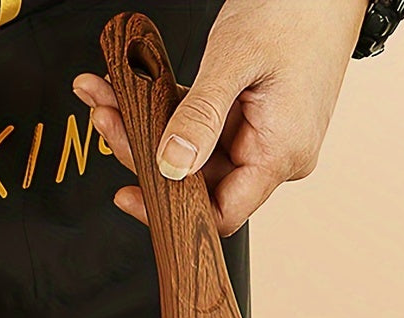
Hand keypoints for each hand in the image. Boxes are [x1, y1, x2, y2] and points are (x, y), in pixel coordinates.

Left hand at [73, 0, 367, 234]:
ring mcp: (267, 138)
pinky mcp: (256, 121)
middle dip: (148, 154)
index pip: (225, 212)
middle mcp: (277, 154)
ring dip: (153, 128)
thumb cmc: (294, 12)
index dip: (177, 212)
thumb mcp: (234, 62)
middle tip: (109, 120)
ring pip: (198, 154)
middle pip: (202, 182)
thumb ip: (200, 118)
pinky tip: (143, 89)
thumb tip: (171, 166)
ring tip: (114, 97)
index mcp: (281, 153)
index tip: (133, 195)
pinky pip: (207, 129)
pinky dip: (172, 110)